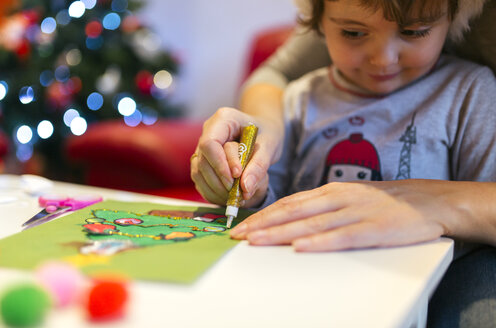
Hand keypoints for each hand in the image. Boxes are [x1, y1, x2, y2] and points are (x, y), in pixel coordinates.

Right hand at [190, 107, 281, 205]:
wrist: (263, 132)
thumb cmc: (267, 134)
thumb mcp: (270, 146)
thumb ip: (259, 166)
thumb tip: (246, 188)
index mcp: (223, 119)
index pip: (210, 143)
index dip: (219, 164)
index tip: (236, 177)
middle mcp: (208, 131)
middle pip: (203, 160)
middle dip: (219, 180)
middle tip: (239, 192)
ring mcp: (203, 147)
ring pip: (198, 172)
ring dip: (215, 189)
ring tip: (236, 196)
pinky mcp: (203, 161)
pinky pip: (201, 180)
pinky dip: (213, 192)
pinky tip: (229, 197)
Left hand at [230, 180, 456, 251]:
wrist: (425, 200)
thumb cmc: (382, 202)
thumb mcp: (347, 197)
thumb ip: (321, 207)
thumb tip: (291, 220)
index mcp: (329, 192)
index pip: (288, 204)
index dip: (263, 216)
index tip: (242, 227)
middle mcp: (336, 199)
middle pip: (292, 212)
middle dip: (262, 225)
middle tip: (238, 236)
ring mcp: (353, 213)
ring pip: (310, 224)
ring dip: (280, 233)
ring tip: (256, 242)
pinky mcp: (372, 229)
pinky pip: (341, 236)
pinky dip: (319, 242)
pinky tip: (300, 248)